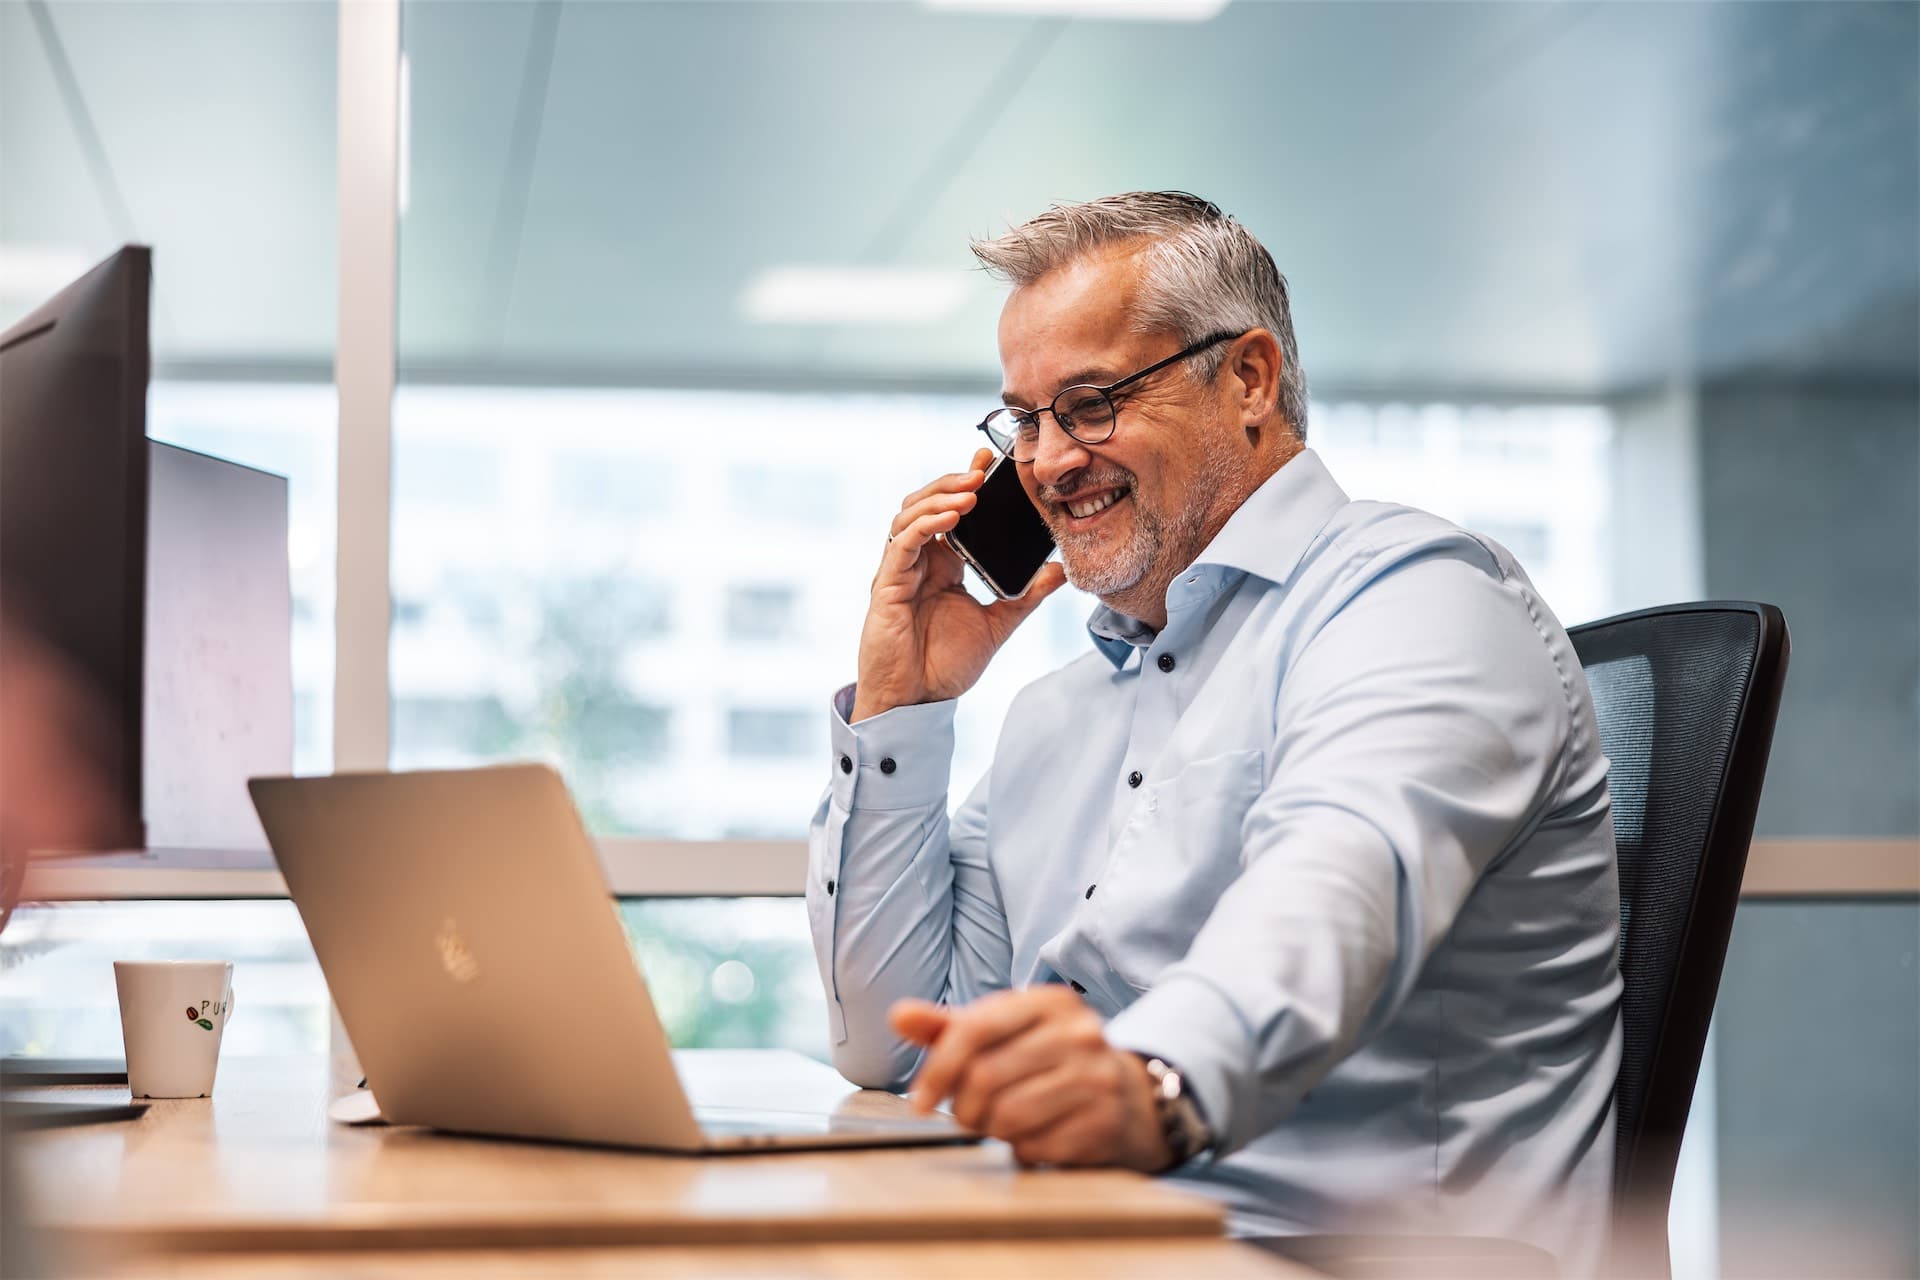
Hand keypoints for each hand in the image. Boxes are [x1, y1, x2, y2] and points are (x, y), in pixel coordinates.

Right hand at [851, 449, 1066, 722]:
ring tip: (972, 490)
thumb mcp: (997, 625)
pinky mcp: (888, 585)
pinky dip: (926, 525)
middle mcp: (918, 563)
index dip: (964, 484)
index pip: (950, 513)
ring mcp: (899, 572)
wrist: (917, 703)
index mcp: (941, 567)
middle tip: (982, 470)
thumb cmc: (944, 667)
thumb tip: (1059, 571)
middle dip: (952, 482)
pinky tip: (951, 517)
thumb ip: (1024, 596)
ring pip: (910, 516)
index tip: (989, 463)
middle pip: (925, 504)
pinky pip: (903, 544)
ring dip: (940, 497)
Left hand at [890, 987, 1170, 1171]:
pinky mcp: (1103, 1123)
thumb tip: (898, 1015)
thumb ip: (949, 1027)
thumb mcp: (1005, 1035)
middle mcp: (1079, 1033)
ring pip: (1007, 1116)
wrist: (1129, 1097)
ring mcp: (1096, 1078)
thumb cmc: (1050, 1061)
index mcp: (1049, 1002)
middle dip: (963, 1107)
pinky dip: (1022, 1149)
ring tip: (1001, 1122)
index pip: (975, 1028)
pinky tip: (1035, 1136)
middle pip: (986, 1077)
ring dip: (990, 1129)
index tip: (919, 1100)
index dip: (938, 1067)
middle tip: (967, 1115)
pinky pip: (1034, 1147)